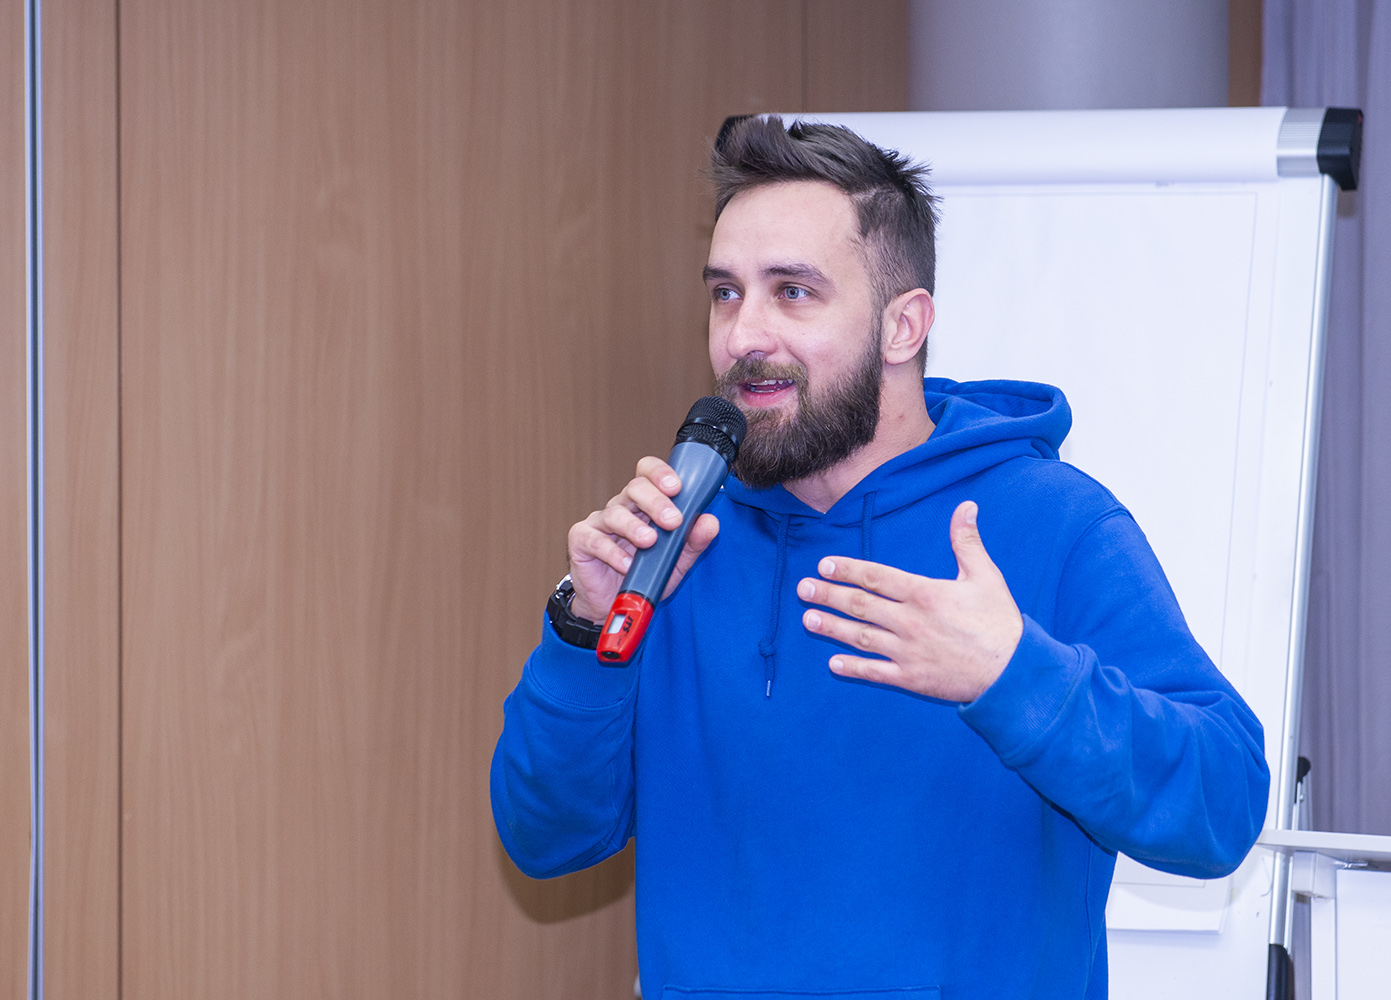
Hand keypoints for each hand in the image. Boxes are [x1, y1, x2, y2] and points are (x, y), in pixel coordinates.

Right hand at [565, 456, 720, 622]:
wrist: (613, 604)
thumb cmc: (643, 576)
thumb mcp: (675, 561)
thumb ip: (693, 542)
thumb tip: (710, 522)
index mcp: (643, 505)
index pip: (648, 473)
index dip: (660, 473)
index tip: (677, 487)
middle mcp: (621, 507)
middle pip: (634, 488)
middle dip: (655, 501)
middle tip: (672, 520)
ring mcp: (599, 522)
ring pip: (615, 513)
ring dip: (634, 527)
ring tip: (649, 542)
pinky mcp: (582, 540)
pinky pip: (595, 540)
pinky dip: (613, 552)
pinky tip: (627, 564)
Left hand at [796, 501, 1021, 701]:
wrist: (1013, 672)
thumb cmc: (1000, 622)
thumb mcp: (985, 576)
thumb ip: (967, 542)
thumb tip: (966, 506)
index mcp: (925, 594)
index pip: (876, 577)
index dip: (847, 570)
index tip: (824, 565)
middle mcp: (910, 621)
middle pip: (860, 605)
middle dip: (828, 595)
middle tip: (802, 589)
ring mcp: (908, 651)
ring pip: (861, 637)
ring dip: (832, 627)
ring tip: (807, 619)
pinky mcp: (912, 677)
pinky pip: (876, 671)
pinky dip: (853, 668)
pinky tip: (833, 663)